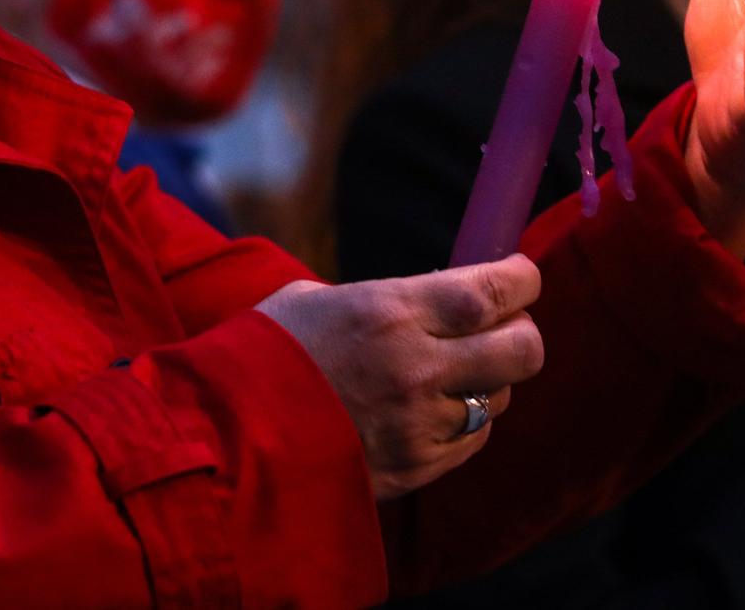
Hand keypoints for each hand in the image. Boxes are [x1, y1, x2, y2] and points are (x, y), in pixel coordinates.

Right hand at [256, 255, 544, 500]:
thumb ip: (383, 301)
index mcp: (390, 312)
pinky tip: (430, 412)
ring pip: (498, 398)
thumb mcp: (315, 300)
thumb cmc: (261, 356)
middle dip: (521, 333)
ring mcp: (420, 425)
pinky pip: (470, 440)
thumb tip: (428, 299)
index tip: (521, 275)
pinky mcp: (416, 469)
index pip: (492, 292)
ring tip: (450, 373)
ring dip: (486, 381)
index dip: (521, 280)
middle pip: (522, 350)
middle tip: (502, 326)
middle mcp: (417, 368)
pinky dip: (462, 423)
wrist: (222, 439)